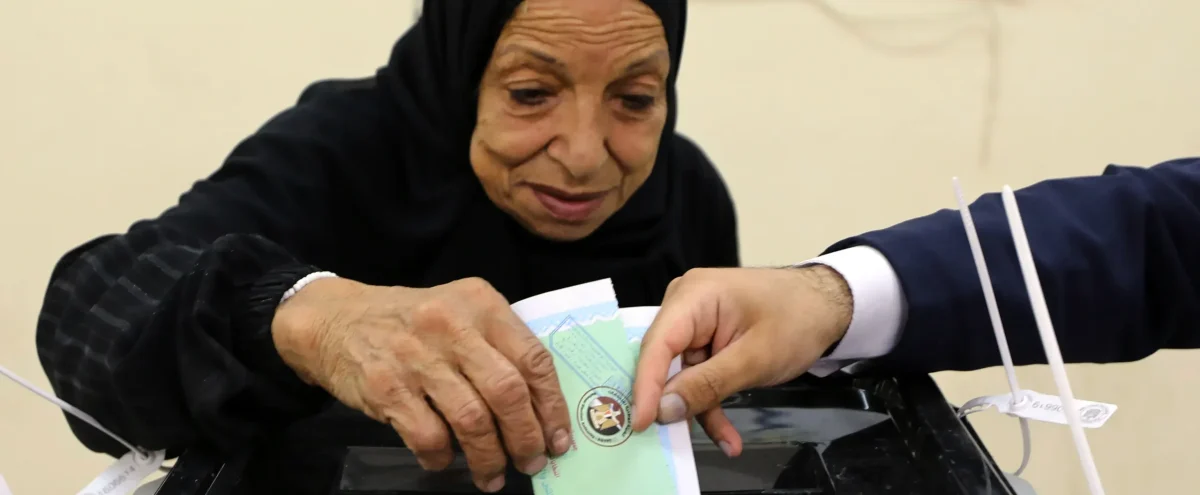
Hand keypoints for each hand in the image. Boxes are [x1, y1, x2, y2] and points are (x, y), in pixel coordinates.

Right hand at [272, 277, 569, 492]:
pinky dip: (443, 458)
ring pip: (471, 421)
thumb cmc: (411, 321)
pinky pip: (429, 437)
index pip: (533, 358)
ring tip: (493, 475)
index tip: (560, 438)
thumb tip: (541, 408)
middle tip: (532, 461)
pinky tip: (445, 461)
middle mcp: (451, 326)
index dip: (552, 406)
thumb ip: (498, 345)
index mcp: (480, 303)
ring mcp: (417, 357)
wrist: (335, 320)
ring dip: (489, 458)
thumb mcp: (460, 312)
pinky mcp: (387, 387)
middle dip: (526, 437)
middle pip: (507, 393)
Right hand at [631, 266, 851, 455]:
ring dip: (700, 408)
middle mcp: (684, 305)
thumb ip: (707, 384)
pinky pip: (697, 375)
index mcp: (693, 296)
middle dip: (672, 401)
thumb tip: (664, 409)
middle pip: (662, 360)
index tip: (640, 423)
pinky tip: (728, 433)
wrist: (826, 305)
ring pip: (681, 375)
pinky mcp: (704, 340)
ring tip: (727, 440)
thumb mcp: (755, 358)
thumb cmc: (797, 319)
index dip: (645, 385)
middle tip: (670, 439)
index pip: (657, 344)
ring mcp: (694, 323)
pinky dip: (711, 401)